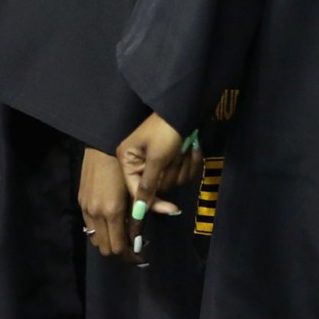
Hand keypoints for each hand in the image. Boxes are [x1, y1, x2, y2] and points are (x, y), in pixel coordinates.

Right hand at [79, 147, 140, 264]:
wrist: (101, 146)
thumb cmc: (123, 164)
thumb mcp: (137, 186)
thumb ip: (149, 205)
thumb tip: (171, 213)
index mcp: (112, 211)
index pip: (119, 247)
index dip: (131, 255)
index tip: (141, 256)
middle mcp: (96, 213)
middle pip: (106, 249)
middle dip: (120, 252)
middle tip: (133, 248)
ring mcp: (86, 208)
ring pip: (96, 240)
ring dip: (109, 242)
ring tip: (123, 236)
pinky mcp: (81, 203)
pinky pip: (90, 227)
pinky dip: (101, 231)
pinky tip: (112, 223)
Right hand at [115, 113, 196, 250]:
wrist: (182, 108)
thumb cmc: (166, 131)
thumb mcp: (157, 158)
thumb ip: (148, 185)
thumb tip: (141, 210)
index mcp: (127, 161)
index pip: (137, 192)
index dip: (154, 202)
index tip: (171, 210)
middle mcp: (138, 163)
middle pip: (158, 187)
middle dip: (172, 173)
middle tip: (176, 156)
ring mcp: (155, 160)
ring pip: (173, 180)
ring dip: (182, 166)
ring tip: (185, 148)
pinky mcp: (170, 157)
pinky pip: (181, 171)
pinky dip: (189, 162)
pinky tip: (191, 148)